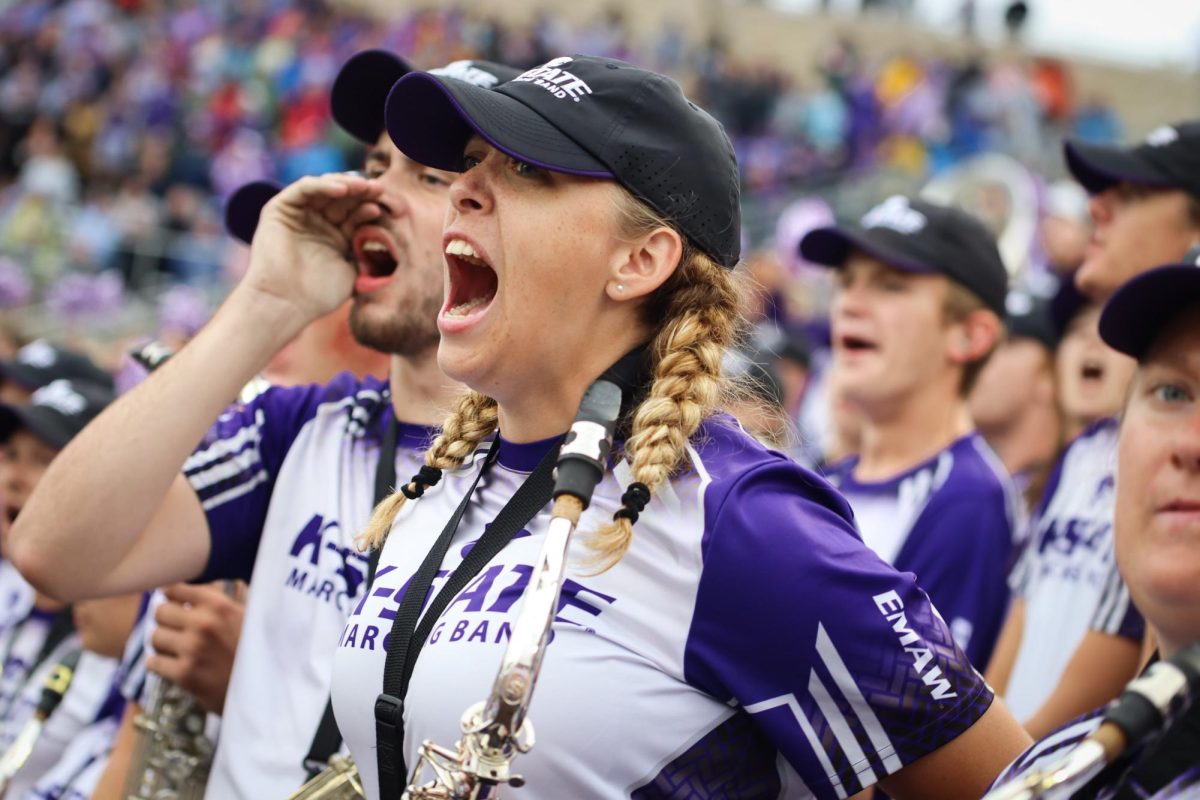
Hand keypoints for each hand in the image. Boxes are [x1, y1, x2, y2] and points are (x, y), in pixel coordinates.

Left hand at [147, 581, 246, 714]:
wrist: (263, 689)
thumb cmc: (254, 650)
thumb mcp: (244, 616)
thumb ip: (218, 600)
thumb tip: (189, 589)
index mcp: (219, 604)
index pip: (174, 588)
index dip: (173, 597)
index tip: (176, 605)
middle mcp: (204, 623)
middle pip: (160, 611)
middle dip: (166, 620)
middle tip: (176, 630)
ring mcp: (193, 649)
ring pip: (154, 636)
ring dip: (163, 644)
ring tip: (178, 650)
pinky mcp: (185, 674)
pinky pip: (153, 662)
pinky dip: (160, 665)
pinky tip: (174, 666)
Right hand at [240, 172, 384, 322]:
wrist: (288, 303)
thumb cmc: (320, 294)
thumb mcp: (353, 269)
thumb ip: (367, 250)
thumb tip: (392, 237)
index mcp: (336, 236)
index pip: (355, 213)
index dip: (370, 206)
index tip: (388, 205)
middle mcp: (317, 222)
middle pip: (342, 198)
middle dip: (361, 192)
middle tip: (379, 189)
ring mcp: (298, 215)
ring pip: (324, 189)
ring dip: (346, 185)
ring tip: (364, 187)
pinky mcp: (279, 209)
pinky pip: (303, 189)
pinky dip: (323, 186)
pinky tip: (342, 190)